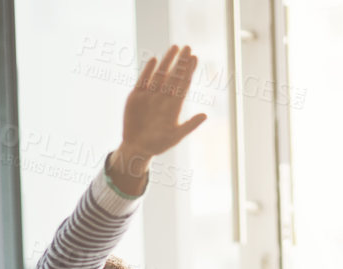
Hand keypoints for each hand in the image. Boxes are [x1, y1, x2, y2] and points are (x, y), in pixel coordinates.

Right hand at [110, 44, 208, 195]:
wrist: (136, 148)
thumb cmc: (158, 144)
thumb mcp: (175, 137)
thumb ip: (189, 126)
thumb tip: (205, 115)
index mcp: (174, 105)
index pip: (183, 83)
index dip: (189, 71)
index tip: (195, 58)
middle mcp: (163, 97)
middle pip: (174, 75)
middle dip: (181, 62)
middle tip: (188, 47)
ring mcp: (150, 95)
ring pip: (160, 74)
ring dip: (167, 61)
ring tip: (174, 48)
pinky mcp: (136, 96)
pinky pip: (143, 80)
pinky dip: (147, 70)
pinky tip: (154, 59)